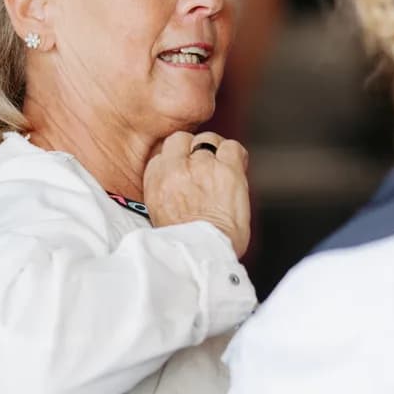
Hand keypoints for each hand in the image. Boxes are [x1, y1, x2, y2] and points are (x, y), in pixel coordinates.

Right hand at [145, 131, 251, 258]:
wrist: (202, 254)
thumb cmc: (185, 241)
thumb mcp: (158, 211)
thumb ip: (166, 187)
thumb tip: (179, 179)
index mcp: (156, 177)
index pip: (165, 150)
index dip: (179, 158)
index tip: (188, 169)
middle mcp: (176, 168)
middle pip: (184, 139)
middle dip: (195, 150)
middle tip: (206, 169)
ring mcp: (202, 167)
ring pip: (209, 141)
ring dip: (217, 153)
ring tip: (222, 172)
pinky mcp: (227, 171)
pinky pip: (234, 148)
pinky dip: (237, 156)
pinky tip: (237, 169)